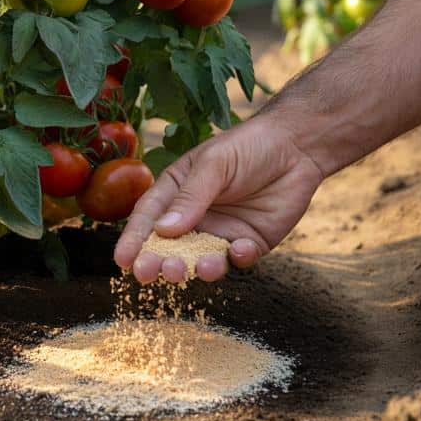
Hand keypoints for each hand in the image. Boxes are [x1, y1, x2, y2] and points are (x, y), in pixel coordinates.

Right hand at [114, 114, 324, 283]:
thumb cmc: (248, 146)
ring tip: (194, 269)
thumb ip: (191, 197)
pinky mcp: (249, 242)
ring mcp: (221, 231)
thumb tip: (163, 230)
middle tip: (151, 274)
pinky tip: (239, 248)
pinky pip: (238, 260)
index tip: (122, 261)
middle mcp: (194, 215)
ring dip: (195, 267)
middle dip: (159, 261)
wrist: (297, 147)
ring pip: (201, 258)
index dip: (134, 240)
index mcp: (176, 191)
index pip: (148, 217)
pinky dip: (237, 259)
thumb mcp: (214, 165)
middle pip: (170, 246)